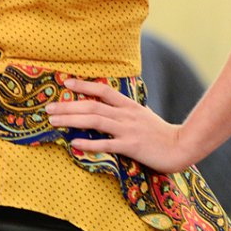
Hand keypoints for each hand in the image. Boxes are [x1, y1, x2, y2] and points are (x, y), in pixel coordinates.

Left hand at [45, 78, 192, 172]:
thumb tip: (107, 106)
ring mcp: (127, 130)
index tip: (66, 83)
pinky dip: (89, 143)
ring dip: (71, 120)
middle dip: (68, 106)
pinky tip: (74, 143)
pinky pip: (106, 144)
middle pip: (92, 105)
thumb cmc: (159, 133)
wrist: (181, 147)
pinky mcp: (130, 146)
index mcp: (128, 106)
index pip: (103, 91)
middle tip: (48, 108)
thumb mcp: (141, 115)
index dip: (84, 86)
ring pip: (95, 121)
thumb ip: (124, 110)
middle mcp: (125, 115)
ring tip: (54, 121)